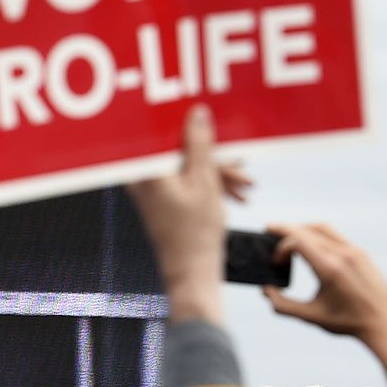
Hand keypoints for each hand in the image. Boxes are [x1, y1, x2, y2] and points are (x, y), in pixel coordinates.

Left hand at [126, 105, 246, 323]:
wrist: (191, 272)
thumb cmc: (195, 235)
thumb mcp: (204, 183)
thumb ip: (200, 145)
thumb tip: (197, 113)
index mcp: (147, 170)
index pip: (169, 133)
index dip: (198, 129)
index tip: (219, 125)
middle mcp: (141, 177)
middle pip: (180, 150)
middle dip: (215, 157)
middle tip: (242, 163)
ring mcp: (149, 189)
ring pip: (186, 166)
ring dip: (216, 172)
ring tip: (246, 185)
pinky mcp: (158, 199)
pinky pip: (184, 181)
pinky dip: (207, 184)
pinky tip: (233, 194)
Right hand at [261, 223, 386, 343]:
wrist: (384, 323)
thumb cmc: (347, 321)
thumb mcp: (311, 316)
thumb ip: (283, 306)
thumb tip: (266, 290)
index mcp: (329, 268)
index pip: (297, 241)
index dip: (280, 248)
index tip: (276, 262)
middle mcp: (342, 254)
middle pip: (306, 229)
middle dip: (284, 230)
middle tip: (269, 231)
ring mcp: (353, 251)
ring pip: (321, 227)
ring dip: (302, 228)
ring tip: (289, 236)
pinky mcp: (361, 252)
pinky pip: (335, 234)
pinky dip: (317, 234)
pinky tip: (311, 244)